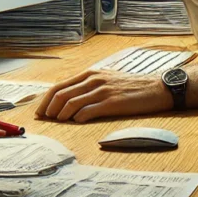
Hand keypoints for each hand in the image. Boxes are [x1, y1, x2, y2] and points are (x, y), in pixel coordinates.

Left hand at [36, 70, 173, 122]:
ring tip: (59, 122)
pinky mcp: (112, 102)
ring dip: (61, 115)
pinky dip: (78, 118)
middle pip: (61, 94)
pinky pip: (88, 111)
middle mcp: (93, 80)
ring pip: (71, 102)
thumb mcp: (107, 80)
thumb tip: (69, 102)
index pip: (59, 85)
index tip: (40, 111)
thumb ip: (89, 87)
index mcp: (90, 74)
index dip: (46, 99)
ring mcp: (102, 90)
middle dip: (49, 108)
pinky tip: (77, 123)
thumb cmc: (132, 87)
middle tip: (45, 119)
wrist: (157, 88)